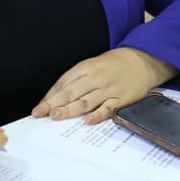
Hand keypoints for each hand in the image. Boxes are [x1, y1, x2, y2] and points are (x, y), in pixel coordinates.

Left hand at [32, 47, 177, 124]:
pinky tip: (88, 121)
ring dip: (70, 109)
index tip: (38, 108)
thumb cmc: (113, 65)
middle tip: (41, 113)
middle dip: (54, 104)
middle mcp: (95, 78)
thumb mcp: (91, 65)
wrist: (141, 60)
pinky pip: (108, 108)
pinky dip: (98, 115)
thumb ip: (75, 79)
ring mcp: (108, 89)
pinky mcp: (121, 99)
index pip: (63, 83)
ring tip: (56, 116)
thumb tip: (55, 97)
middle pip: (71, 92)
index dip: (50, 96)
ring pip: (86, 101)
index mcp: (86, 68)